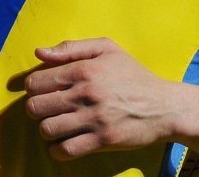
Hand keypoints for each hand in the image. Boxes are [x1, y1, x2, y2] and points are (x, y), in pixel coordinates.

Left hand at [24, 38, 180, 159]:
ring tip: (56, 125)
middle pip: (36, 107)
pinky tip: (63, 142)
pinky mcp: (102, 140)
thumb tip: (39, 53)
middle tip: (47, 109)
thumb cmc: (134, 75)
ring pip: (47, 129)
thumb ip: (72, 48)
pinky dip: (57, 149)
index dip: (33, 88)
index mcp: (84, 69)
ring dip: (47, 129)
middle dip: (36, 109)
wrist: (164, 106)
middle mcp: (85, 93)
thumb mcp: (107, 49)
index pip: (36, 82)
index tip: (43, 91)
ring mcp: (94, 118)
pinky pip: (65, 150)